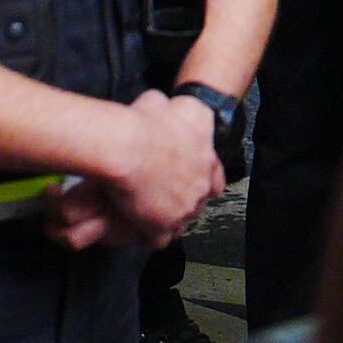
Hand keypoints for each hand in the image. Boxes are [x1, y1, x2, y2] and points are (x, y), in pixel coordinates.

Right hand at [80, 90, 221, 247]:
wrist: (127, 147)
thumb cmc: (143, 123)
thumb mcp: (160, 102)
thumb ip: (168, 108)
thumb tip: (160, 104)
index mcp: (206, 156)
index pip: (215, 174)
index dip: (201, 176)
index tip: (190, 178)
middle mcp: (202, 184)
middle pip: (201, 199)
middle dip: (186, 198)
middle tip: (166, 196)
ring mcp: (185, 209)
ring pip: (183, 222)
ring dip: (170, 218)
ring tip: (151, 214)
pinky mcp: (164, 227)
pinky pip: (161, 240)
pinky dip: (150, 236)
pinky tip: (140, 229)